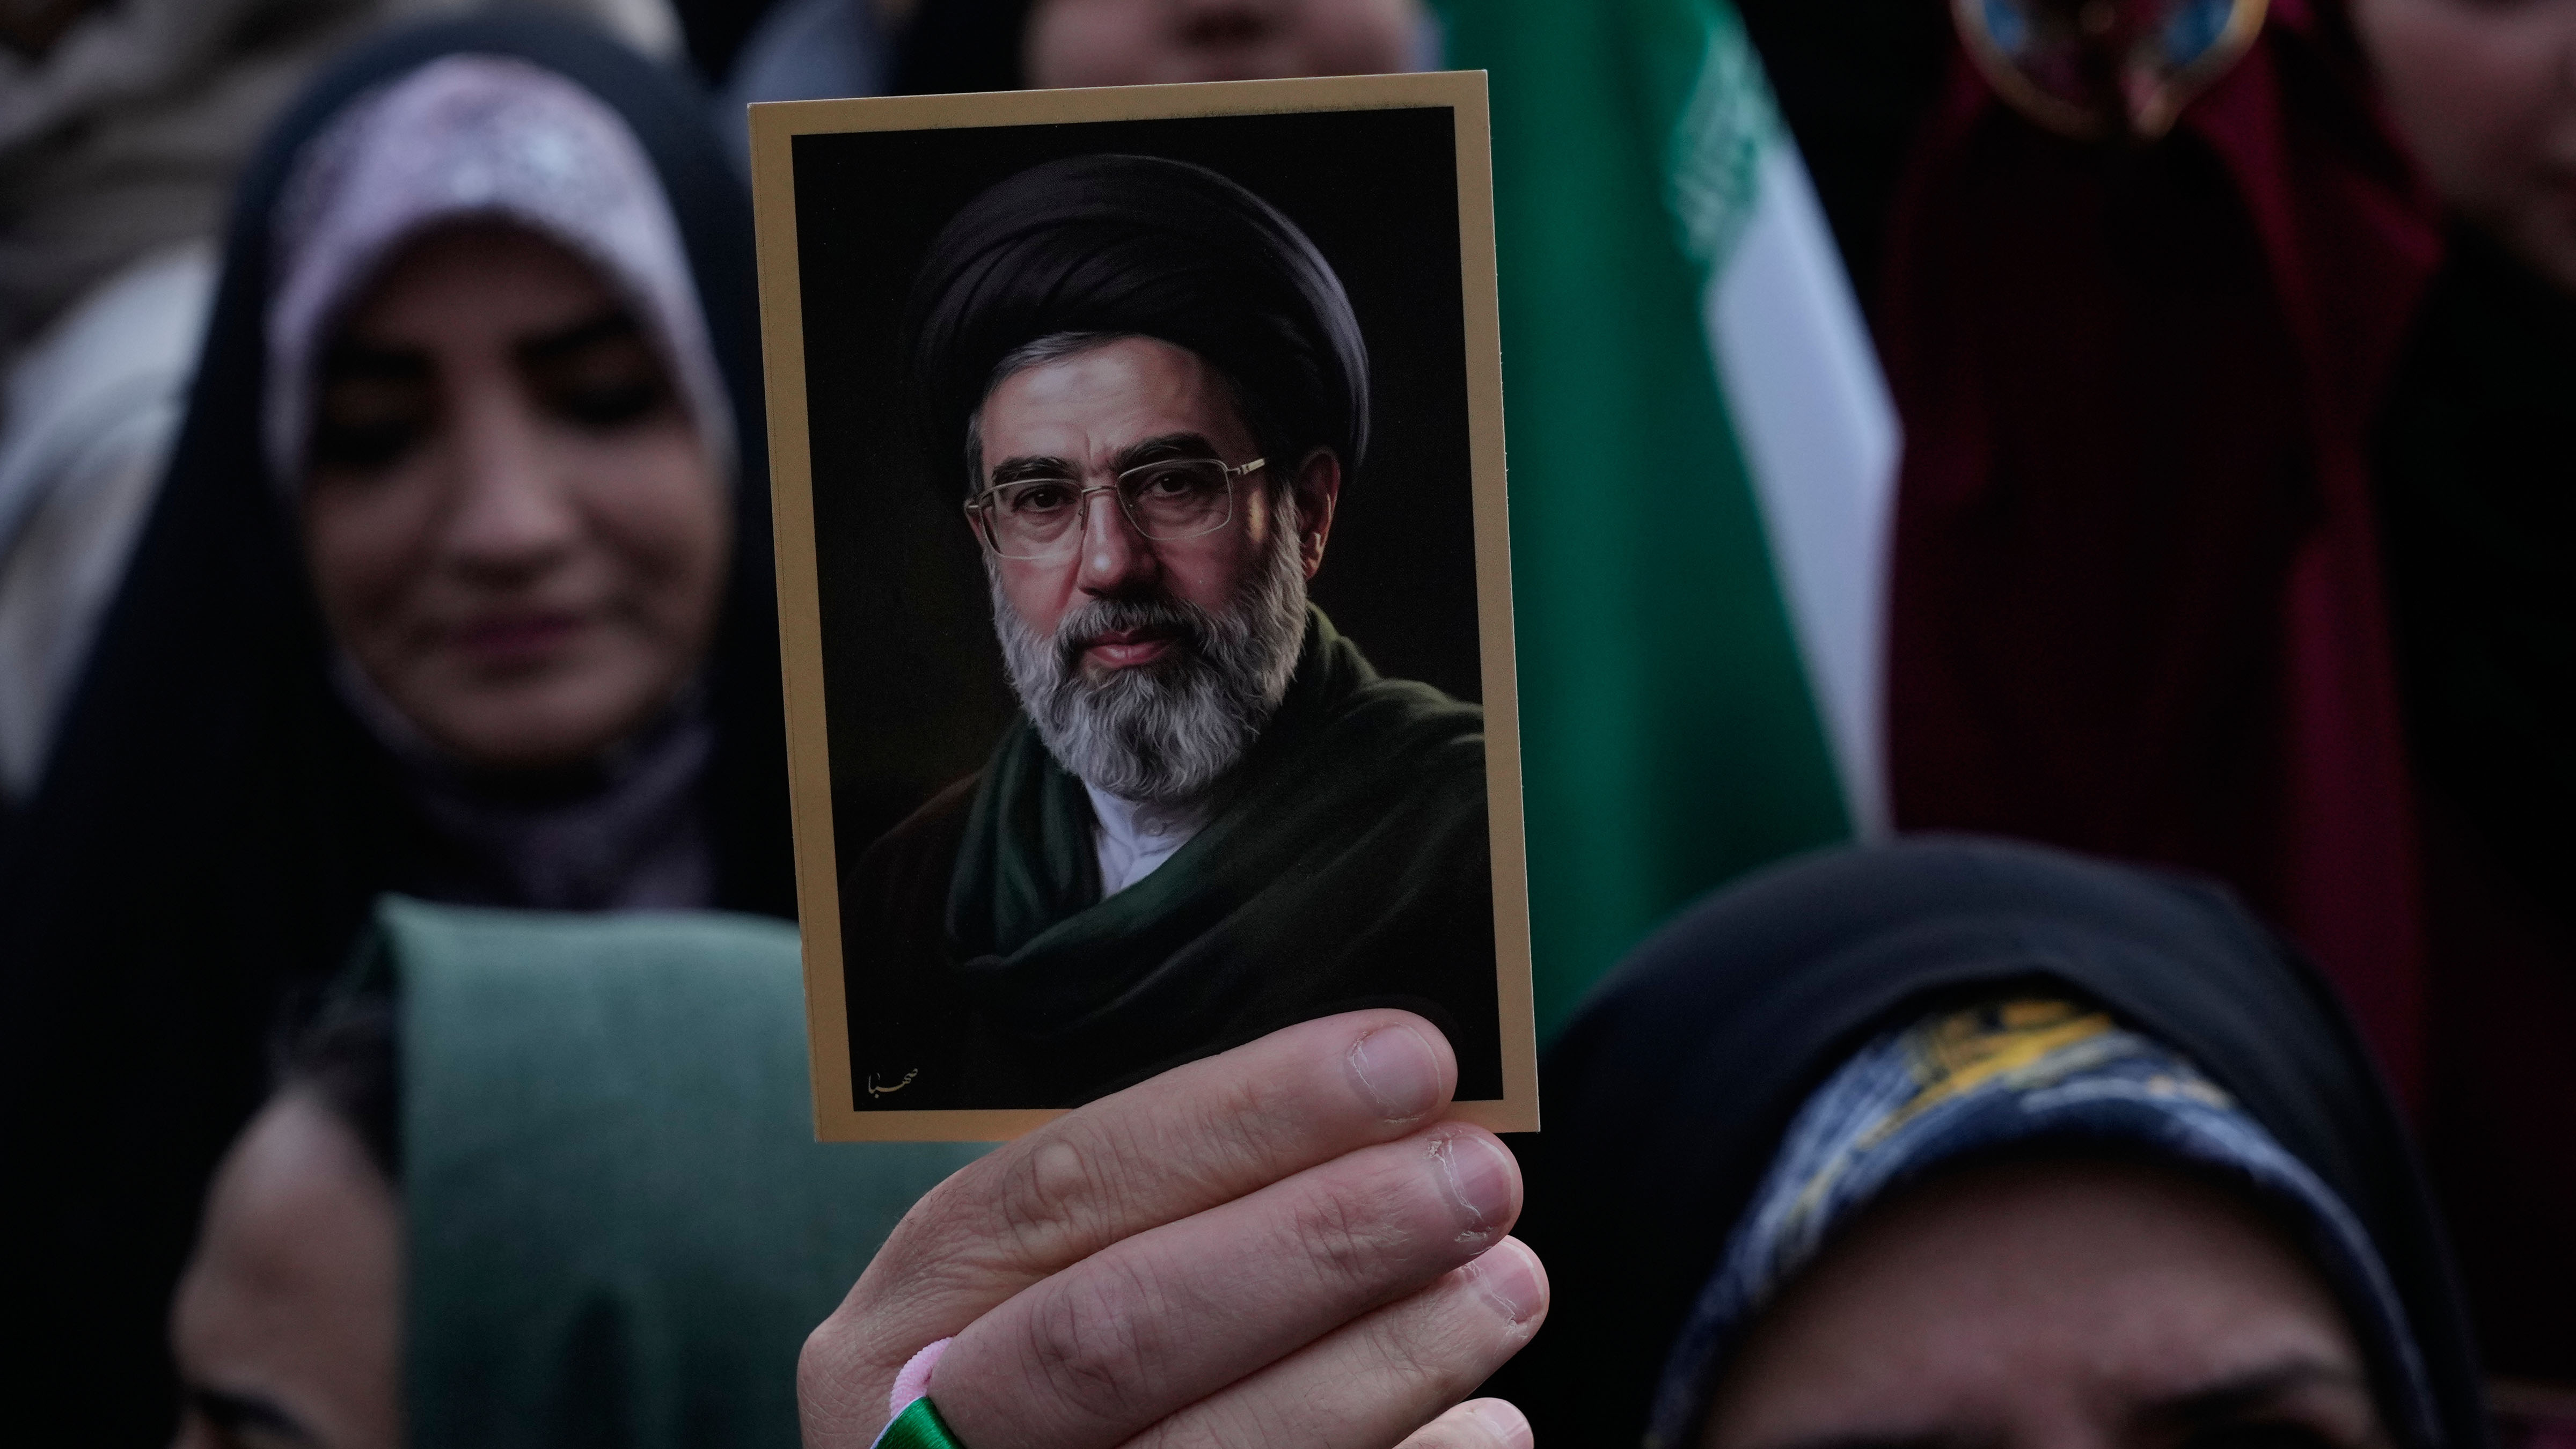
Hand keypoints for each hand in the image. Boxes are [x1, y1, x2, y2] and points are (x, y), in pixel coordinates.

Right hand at [800, 1009, 1545, 1448]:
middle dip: (1320, 1240)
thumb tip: (1386, 1117)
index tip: (1410, 1060)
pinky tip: (1487, 1426)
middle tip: (1478, 1175)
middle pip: (1123, 1332)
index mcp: (905, 1320)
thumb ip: (1171, 1213)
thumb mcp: (1043, 1290)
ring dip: (1383, 1363)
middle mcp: (924, 1444)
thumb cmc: (1043, 1390)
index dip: (1245, 1118)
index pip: (1070, 1186)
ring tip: (1509, 1283)